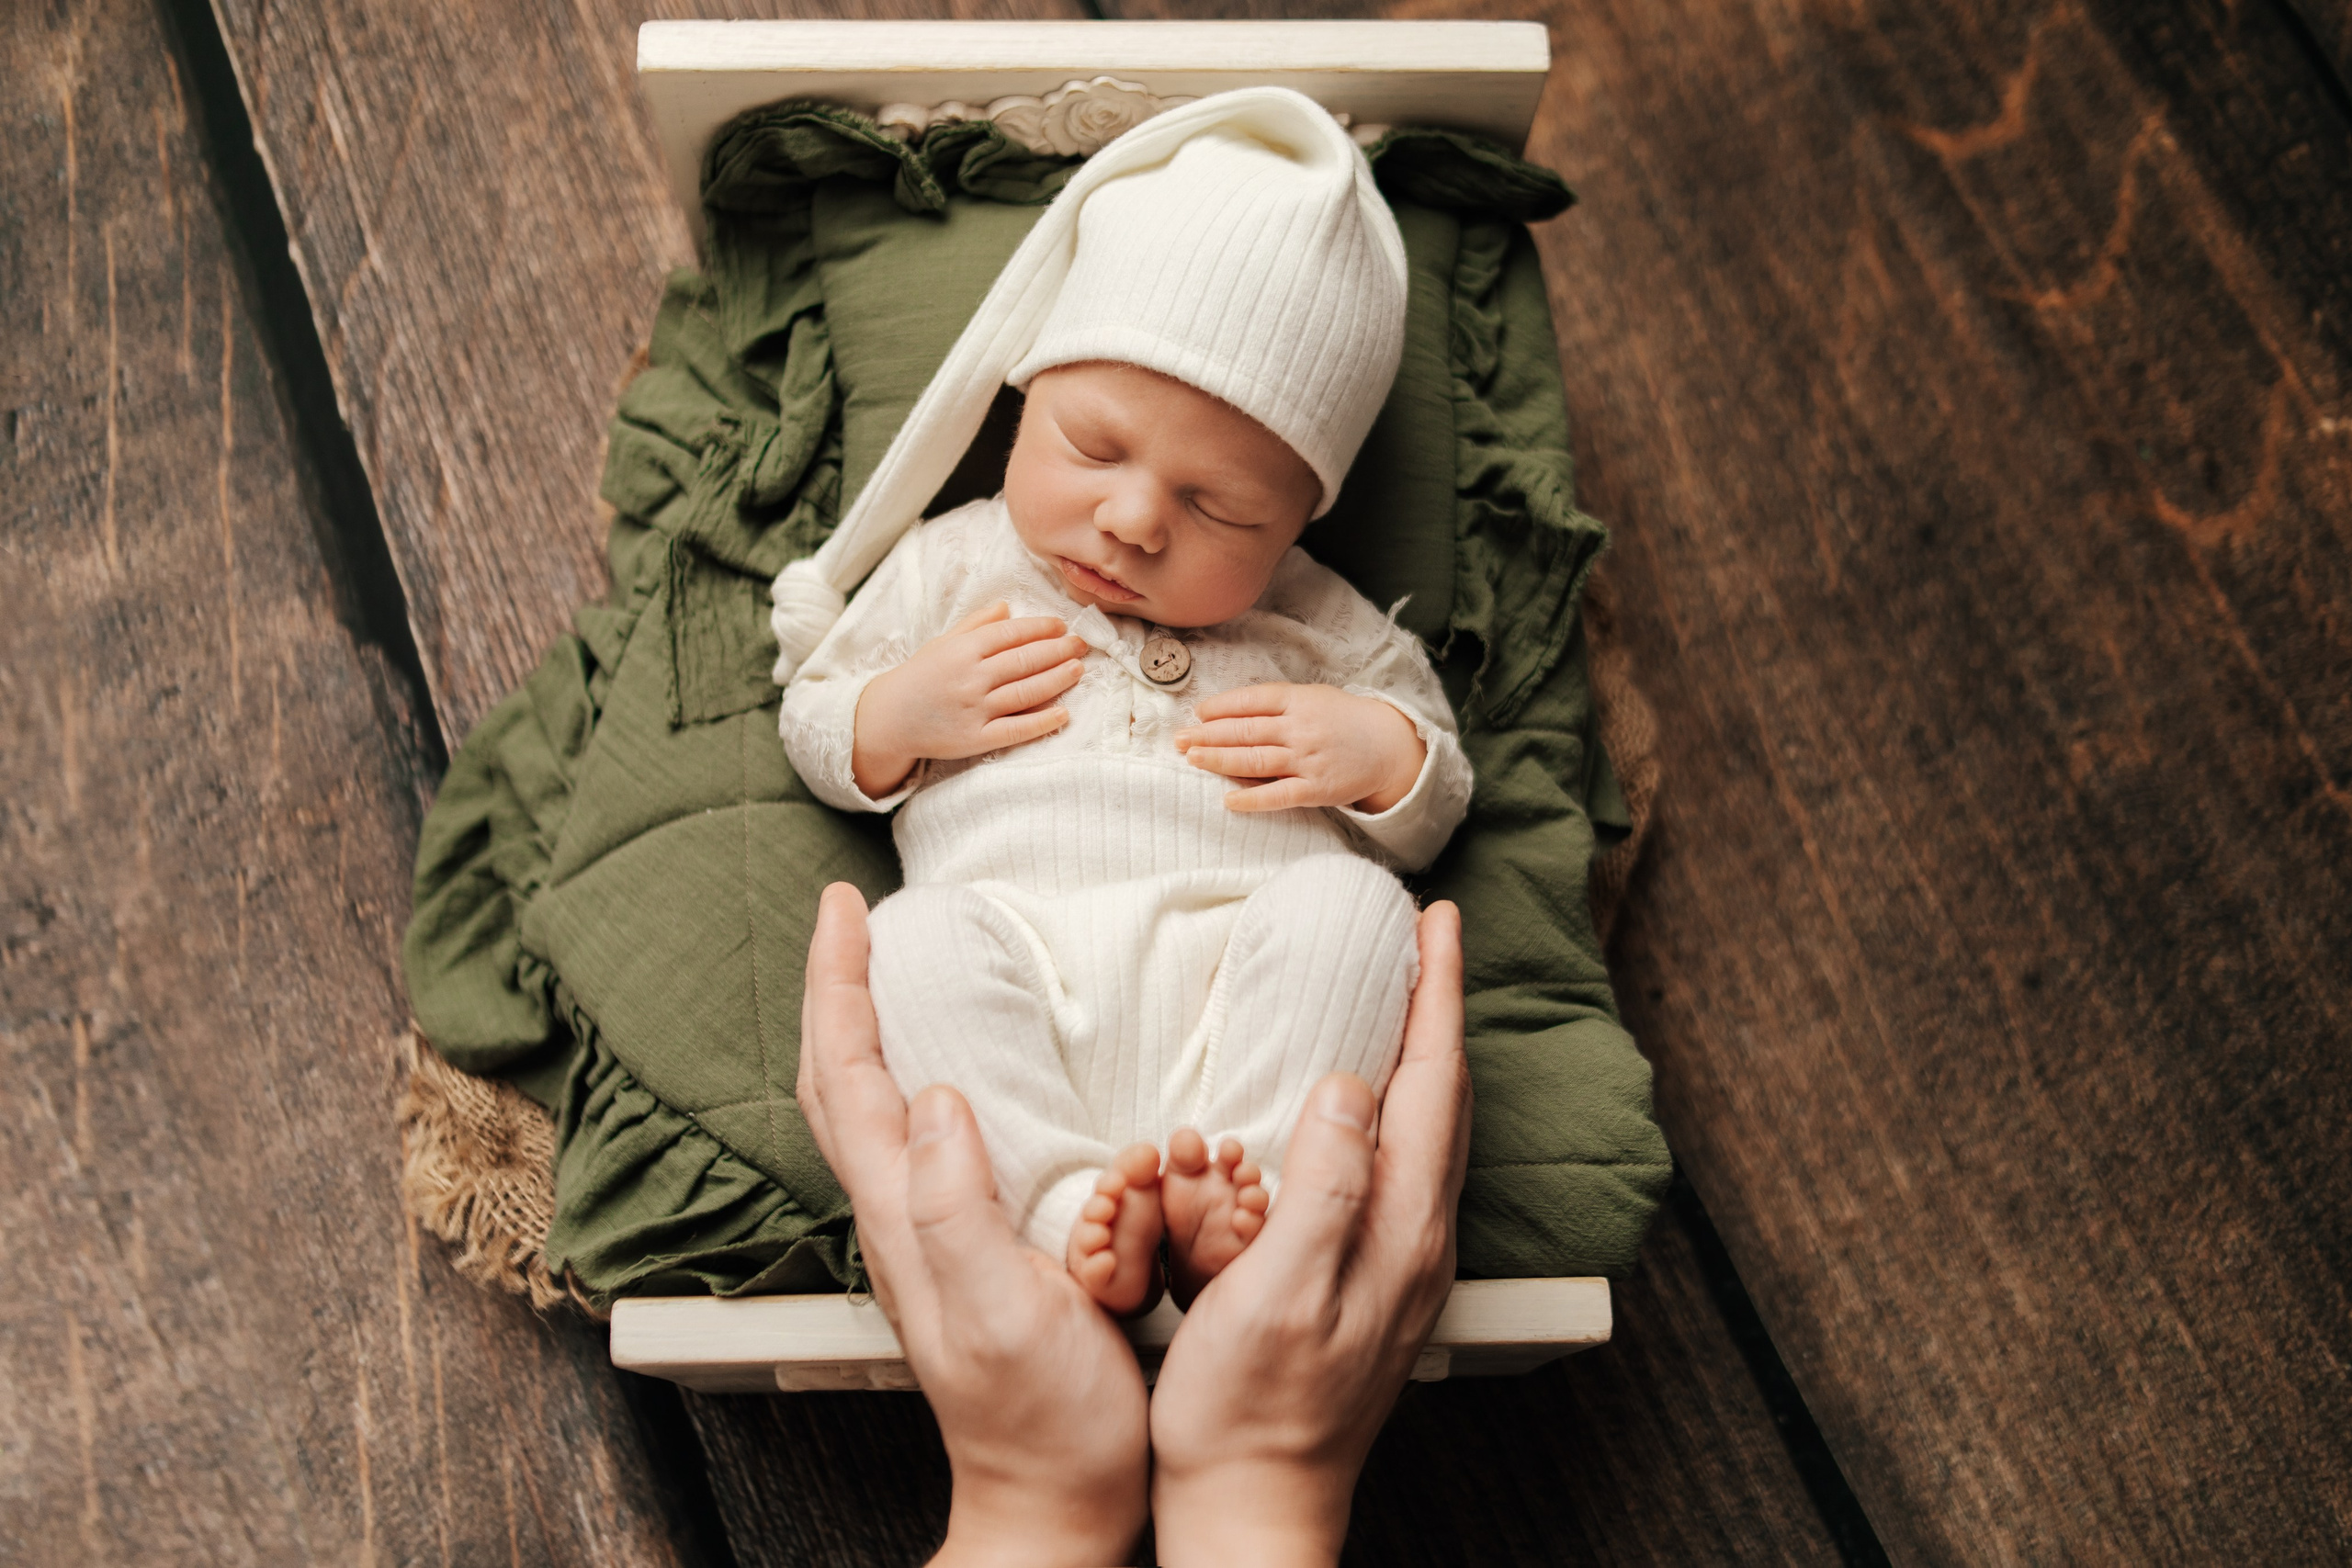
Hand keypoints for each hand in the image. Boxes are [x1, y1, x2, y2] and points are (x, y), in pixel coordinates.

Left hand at [796, 883, 1149, 1567]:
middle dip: (836, 985)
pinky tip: (956, 1062)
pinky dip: (916, 1072)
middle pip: (839, 1078)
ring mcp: (929, 1230)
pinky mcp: (968, 1243)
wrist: (1057, 1498)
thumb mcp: (1002, 1313)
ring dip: (866, 1022)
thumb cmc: (1041, 1419)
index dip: (838, 983)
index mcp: (903, 1213)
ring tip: (888, 964)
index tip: (846, 906)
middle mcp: (902, 1212)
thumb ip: (958, 1211)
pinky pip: (922, 1136)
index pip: (846, 1073)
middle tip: (853, 915)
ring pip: (872, 1104)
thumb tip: (936, 1099)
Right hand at [852, 603, 1087, 797]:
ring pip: (1025, 692)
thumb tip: (1008, 607)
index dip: (1040, 628)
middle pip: (1023, 661)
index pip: (1011, 635)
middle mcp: (970, 678)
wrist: (889, 719)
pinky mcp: (975, 739)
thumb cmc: (920, 676)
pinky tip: (1063, 714)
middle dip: (1057, 650)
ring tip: (1078, 669)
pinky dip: (1041, 722)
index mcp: (963, 650)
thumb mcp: (943, 643)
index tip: (1062, 626)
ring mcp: (974, 710)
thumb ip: (976, 624)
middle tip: (1081, 645)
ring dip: (1057, 680)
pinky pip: (1015, 730)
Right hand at [1148, 902, 1470, 1567]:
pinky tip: (1363, 1110)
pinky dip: (1394, 1109)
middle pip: (1446, 1099)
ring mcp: (1402, 1266)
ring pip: (1430, 1133)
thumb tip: (1347, 1087)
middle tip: (1426, 941)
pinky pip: (1401, 1167)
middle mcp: (1419, 1242)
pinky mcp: (1375, 1285)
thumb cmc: (1250, 1409)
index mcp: (1402, 1230)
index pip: (1434, 1084)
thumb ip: (1323, 1189)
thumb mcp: (1274, 1292)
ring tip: (1405, 1002)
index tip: (1438, 921)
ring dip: (1422, 1056)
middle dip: (1439, 1010)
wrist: (1256, 1505)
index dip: (1436, 996)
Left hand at [1174, 683, 1426, 814]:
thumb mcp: (1315, 697)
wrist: (1389, 746)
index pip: (1252, 701)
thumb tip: (1232, 711)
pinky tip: (1228, 800)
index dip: (1222, 706)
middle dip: (1207, 735)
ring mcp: (1308, 760)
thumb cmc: (1344, 720)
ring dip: (1219, 760)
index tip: (1197, 714)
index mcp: (1300, 700)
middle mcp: (1301, 728)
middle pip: (1245, 731)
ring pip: (1254, 760)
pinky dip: (1252, 798)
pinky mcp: (1317, 789)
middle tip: (1178, 739)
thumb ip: (1278, 703)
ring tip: (1192, 759)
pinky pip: (1278, 795)